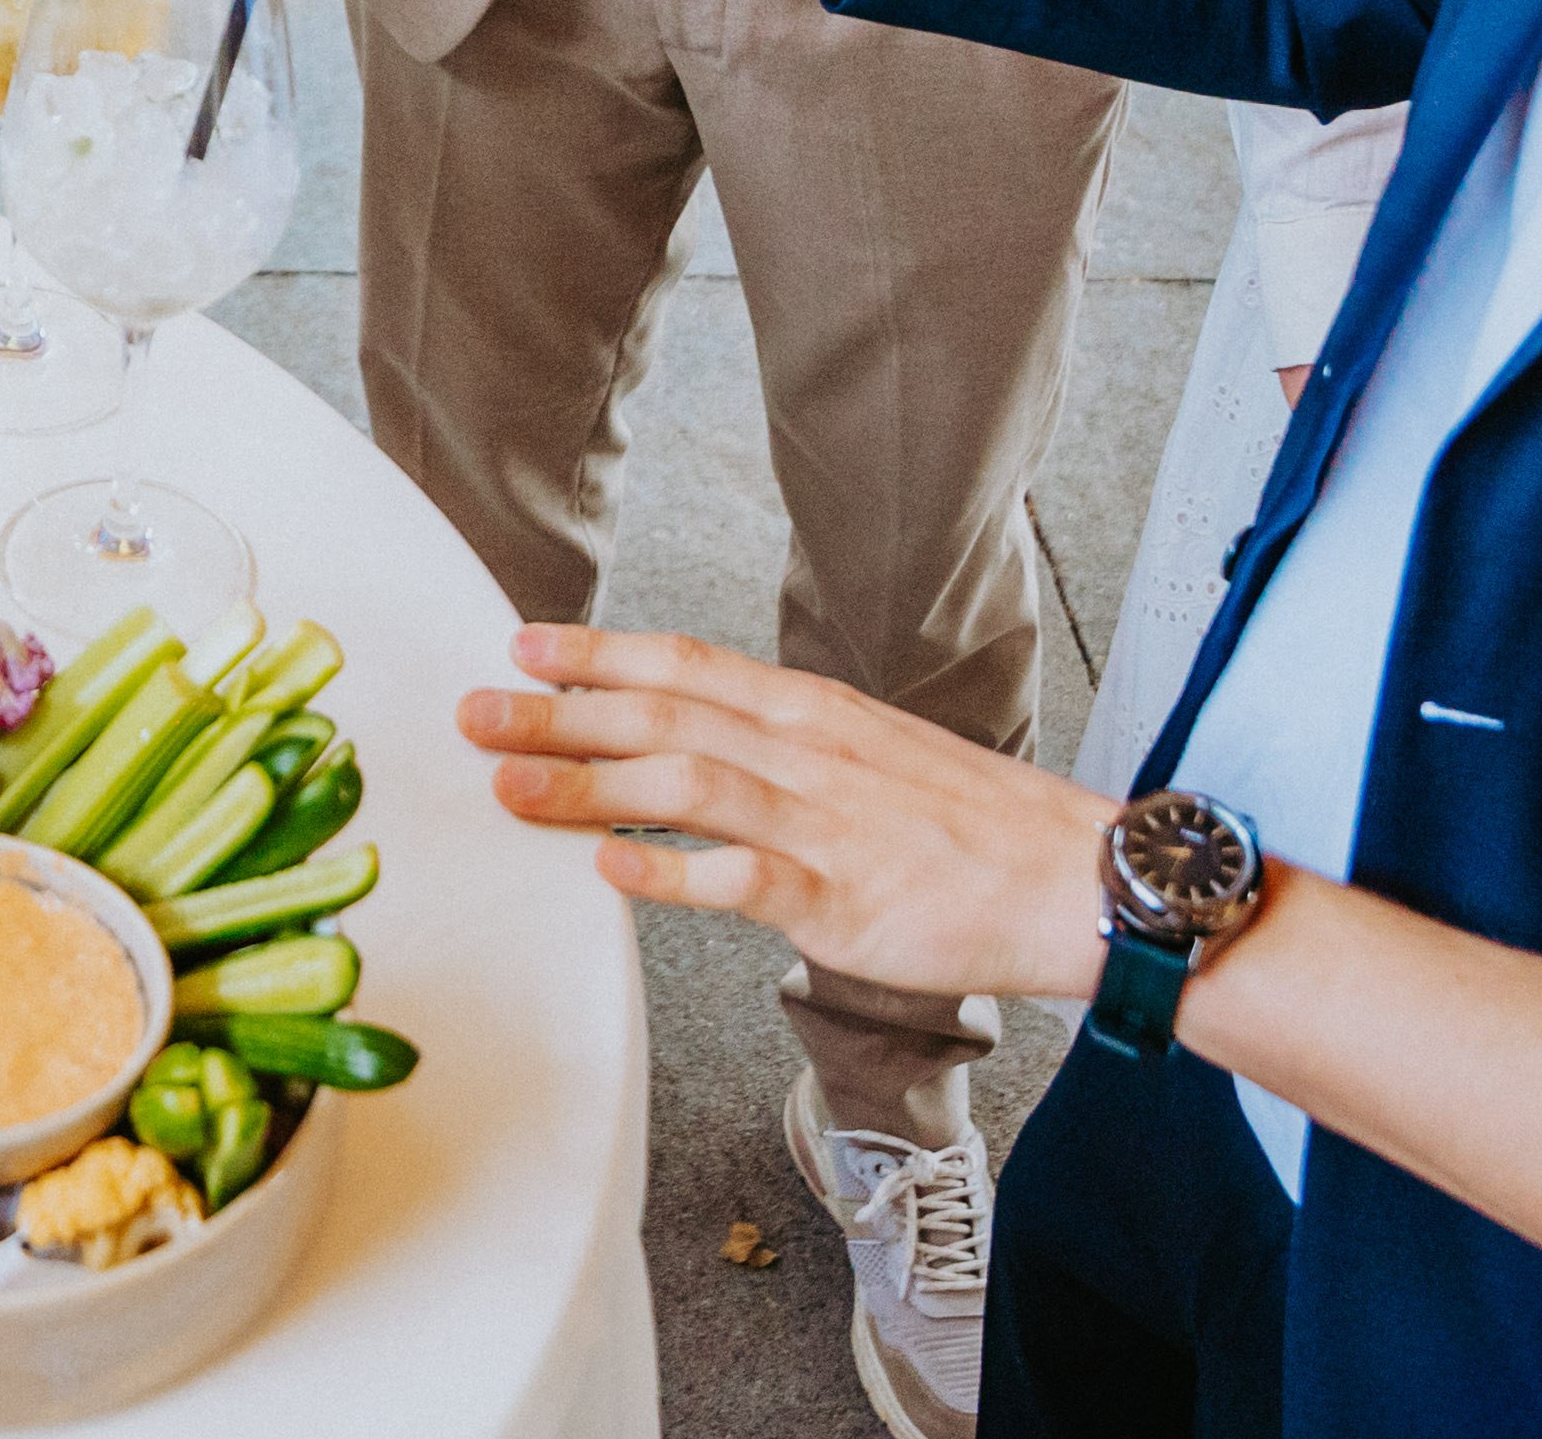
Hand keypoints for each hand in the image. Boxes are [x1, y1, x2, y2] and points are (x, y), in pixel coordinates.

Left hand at [463, 622, 1118, 1004]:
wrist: (1070, 879)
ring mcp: (819, 821)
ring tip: (508, 786)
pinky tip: (611, 870)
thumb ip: (785, 750)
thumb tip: (706, 745)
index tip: (521, 645)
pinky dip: (672, 871)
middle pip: (660, 714)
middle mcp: (804, 750)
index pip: (684, 661)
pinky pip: (742, 878)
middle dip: (557, 713)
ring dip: (587, 783)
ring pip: (682, 784)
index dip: (597, 652)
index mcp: (809, 710)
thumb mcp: (871, 756)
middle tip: (471, 712)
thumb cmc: (972, 826)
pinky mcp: (839, 897)